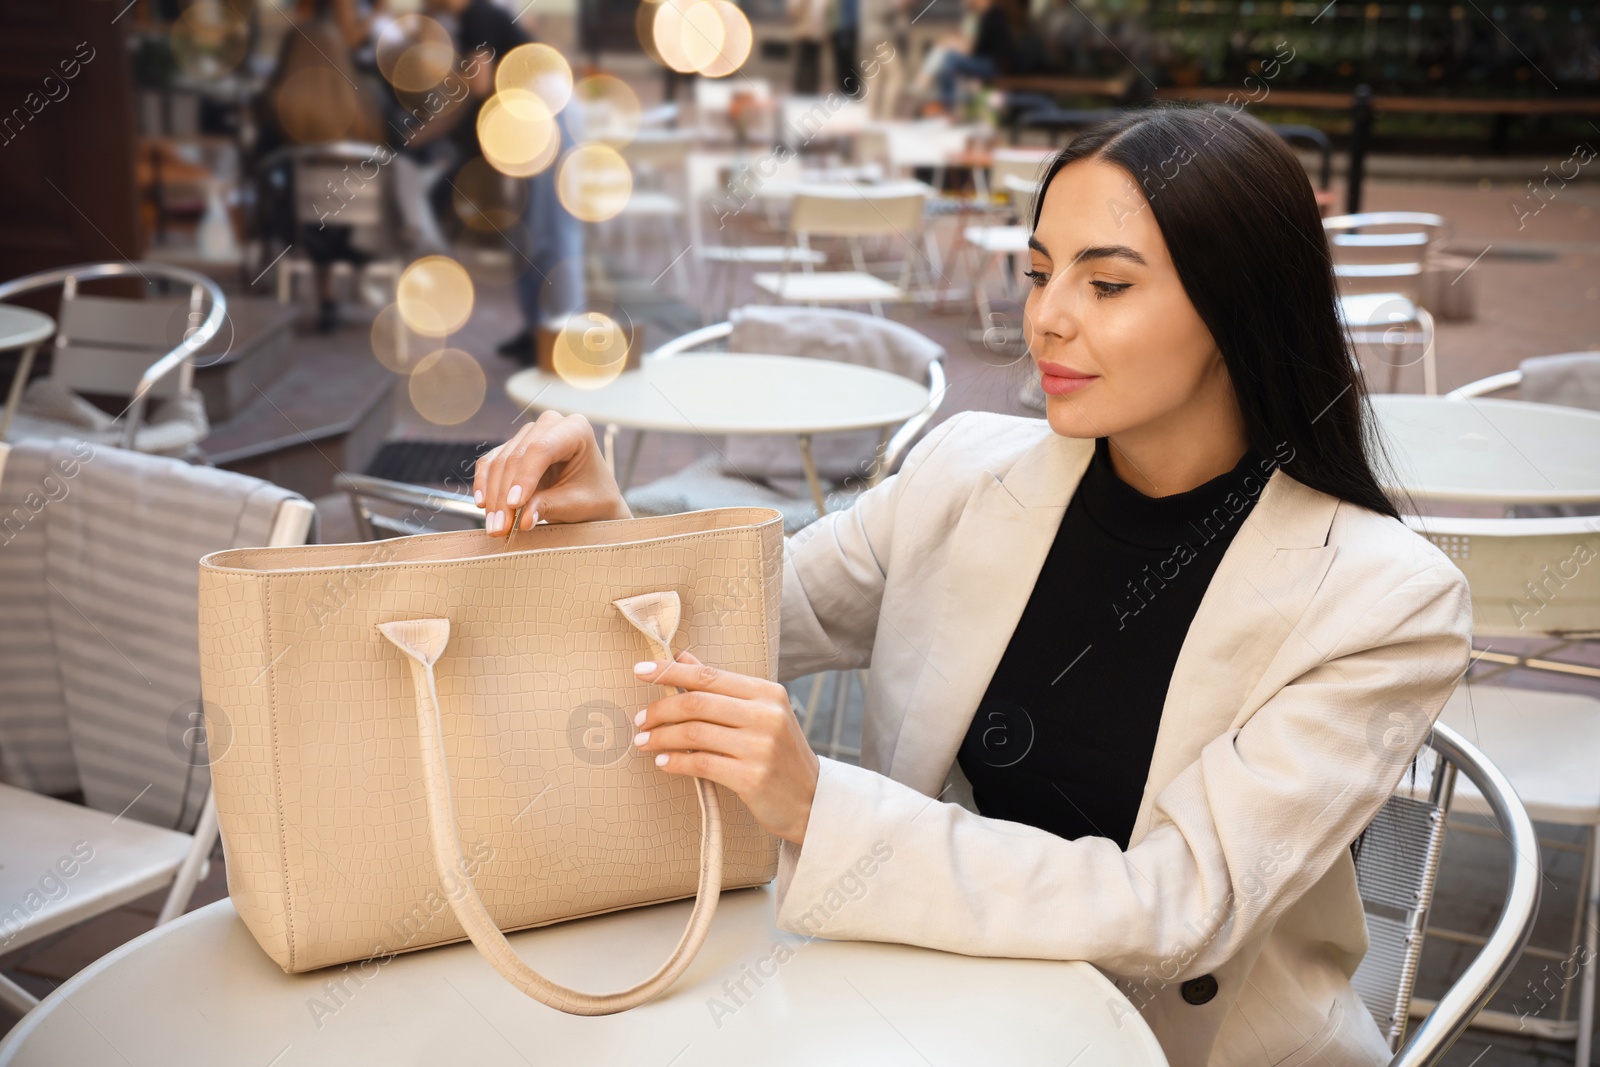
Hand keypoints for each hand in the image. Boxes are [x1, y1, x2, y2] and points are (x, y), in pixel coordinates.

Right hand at [473, 411, 631, 533]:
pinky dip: (485, 485)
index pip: (542, 449)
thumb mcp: (578, 505)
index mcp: (576, 429)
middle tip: (501, 526)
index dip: (525, 477)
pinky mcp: (513, 448)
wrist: (594, 498)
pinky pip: (491, 464)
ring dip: (494, 496)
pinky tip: (483, 504)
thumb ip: (551, 507)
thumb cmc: (595, 498)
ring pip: (500, 462)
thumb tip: (523, 520)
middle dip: (506, 495)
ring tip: (495, 526)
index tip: (515, 505)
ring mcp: (529, 434)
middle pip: (517, 456)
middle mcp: (550, 425)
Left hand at [631, 651, 818, 845]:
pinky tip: (663, 762)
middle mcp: (767, 716)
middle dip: (660, 710)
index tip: (640, 672)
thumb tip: (681, 658)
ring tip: (644, 741)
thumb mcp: (759, 713)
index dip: (670, 672)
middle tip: (640, 720)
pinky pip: (701, 764)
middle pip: (697, 703)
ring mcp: (761, 747)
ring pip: (694, 734)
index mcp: (767, 693)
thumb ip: (721, 686)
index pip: (709, 676)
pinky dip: (676, 762)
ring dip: (661, 737)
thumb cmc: (778, 753)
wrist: (811, 800)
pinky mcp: (752, 778)